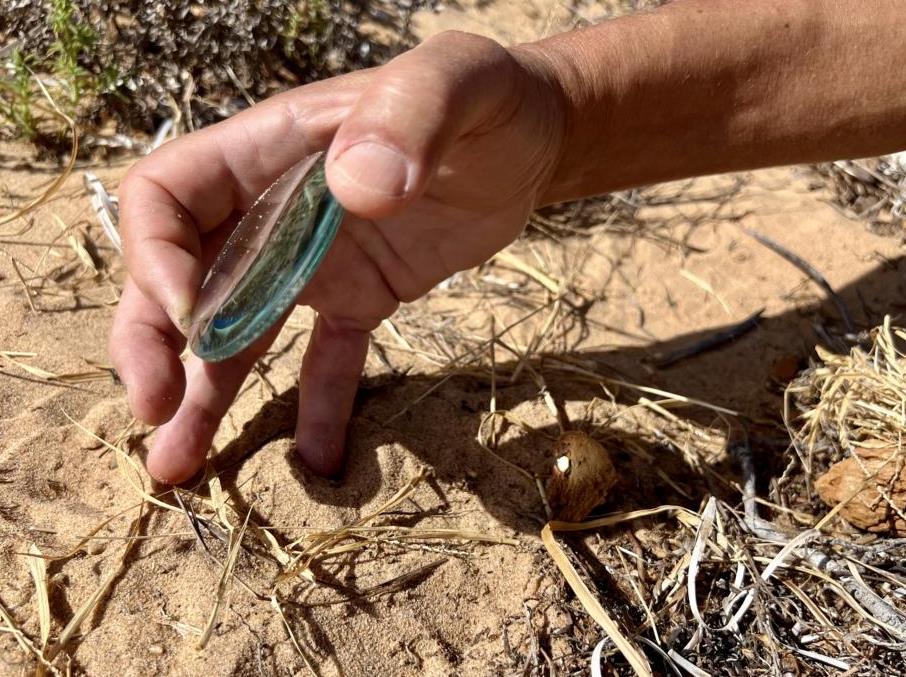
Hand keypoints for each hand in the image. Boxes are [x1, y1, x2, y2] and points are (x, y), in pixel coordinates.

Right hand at [109, 31, 564, 483]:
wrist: (533, 141)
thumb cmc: (491, 99)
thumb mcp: (456, 82)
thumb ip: (408, 116)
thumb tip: (358, 190)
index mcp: (270, 151)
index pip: (168, 198)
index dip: (157, 257)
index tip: (190, 318)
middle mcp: (274, 212)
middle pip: (181, 279)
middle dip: (154, 345)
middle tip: (152, 413)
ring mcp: (315, 262)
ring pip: (240, 334)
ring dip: (208, 398)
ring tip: (182, 469)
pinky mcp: (362, 298)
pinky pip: (328, 358)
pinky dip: (319, 407)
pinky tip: (318, 460)